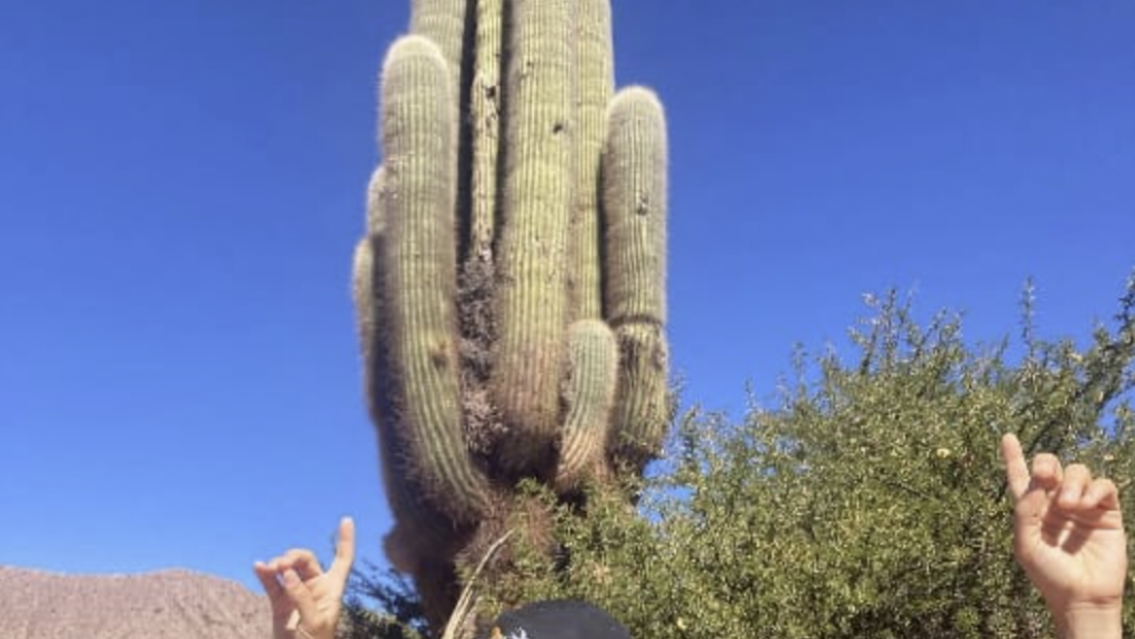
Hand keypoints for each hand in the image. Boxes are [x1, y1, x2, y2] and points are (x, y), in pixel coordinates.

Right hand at [254, 517, 355, 638]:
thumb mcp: (315, 622)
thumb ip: (302, 596)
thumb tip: (287, 573)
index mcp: (333, 589)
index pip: (342, 559)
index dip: (345, 540)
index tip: (346, 520)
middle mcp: (316, 587)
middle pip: (306, 560)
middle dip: (294, 556)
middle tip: (282, 564)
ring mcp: (297, 594)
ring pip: (287, 569)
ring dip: (278, 565)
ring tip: (269, 568)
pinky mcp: (280, 603)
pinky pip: (272, 584)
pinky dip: (266, 575)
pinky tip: (259, 567)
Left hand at [1001, 434, 1126, 636]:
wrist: (1082, 596)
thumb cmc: (1049, 575)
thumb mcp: (1026, 544)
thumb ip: (1025, 511)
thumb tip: (1036, 483)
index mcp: (1032, 510)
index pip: (1020, 478)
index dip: (1013, 457)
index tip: (1007, 437)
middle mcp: (1055, 504)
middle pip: (1050, 467)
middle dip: (1046, 464)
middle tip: (1046, 476)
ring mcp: (1081, 507)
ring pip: (1078, 472)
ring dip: (1072, 482)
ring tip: (1068, 505)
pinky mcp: (1106, 514)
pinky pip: (1103, 486)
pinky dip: (1094, 489)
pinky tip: (1086, 505)